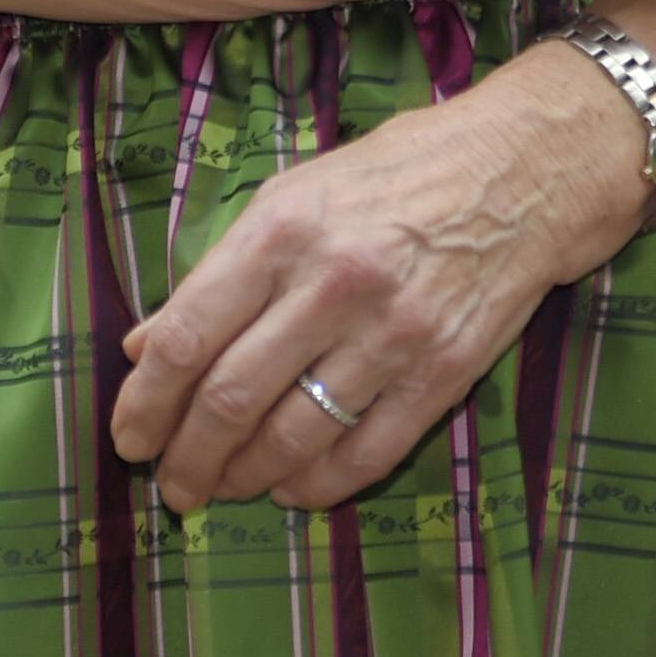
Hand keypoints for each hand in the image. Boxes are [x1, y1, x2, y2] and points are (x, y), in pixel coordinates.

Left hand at [106, 41, 643, 511]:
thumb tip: (145, 346)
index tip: (129, 439)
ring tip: (226, 488)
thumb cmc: (399, 174)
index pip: (189, 335)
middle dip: (188, 458)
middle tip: (174, 485)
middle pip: (232, 398)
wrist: (526, 169)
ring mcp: (393, 332)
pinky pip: (366, 454)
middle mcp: (334, 281)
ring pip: (292, 436)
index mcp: (284, 228)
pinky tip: (293, 488)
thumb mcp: (295, 194)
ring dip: (246, 478)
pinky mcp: (445, 371)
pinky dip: (317, 486)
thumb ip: (219, 272)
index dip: (147, 402)